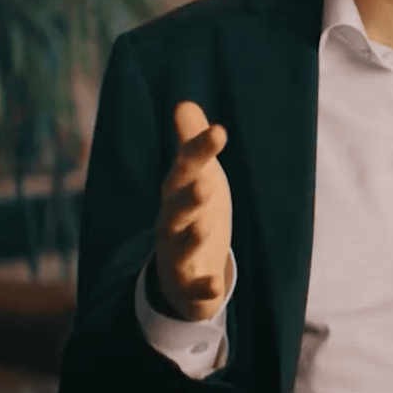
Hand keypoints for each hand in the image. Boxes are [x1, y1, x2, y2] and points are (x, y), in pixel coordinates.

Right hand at [152, 100, 233, 321]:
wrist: (179, 274)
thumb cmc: (191, 214)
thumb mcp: (195, 178)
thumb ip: (191, 145)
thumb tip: (184, 103)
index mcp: (177, 193)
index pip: (186, 169)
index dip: (200, 151)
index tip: (220, 131)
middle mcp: (172, 223)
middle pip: (175, 209)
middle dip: (188, 197)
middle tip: (207, 185)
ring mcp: (178, 256)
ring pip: (180, 247)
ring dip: (190, 238)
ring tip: (204, 226)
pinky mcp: (188, 285)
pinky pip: (194, 289)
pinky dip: (203, 288)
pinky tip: (216, 287)